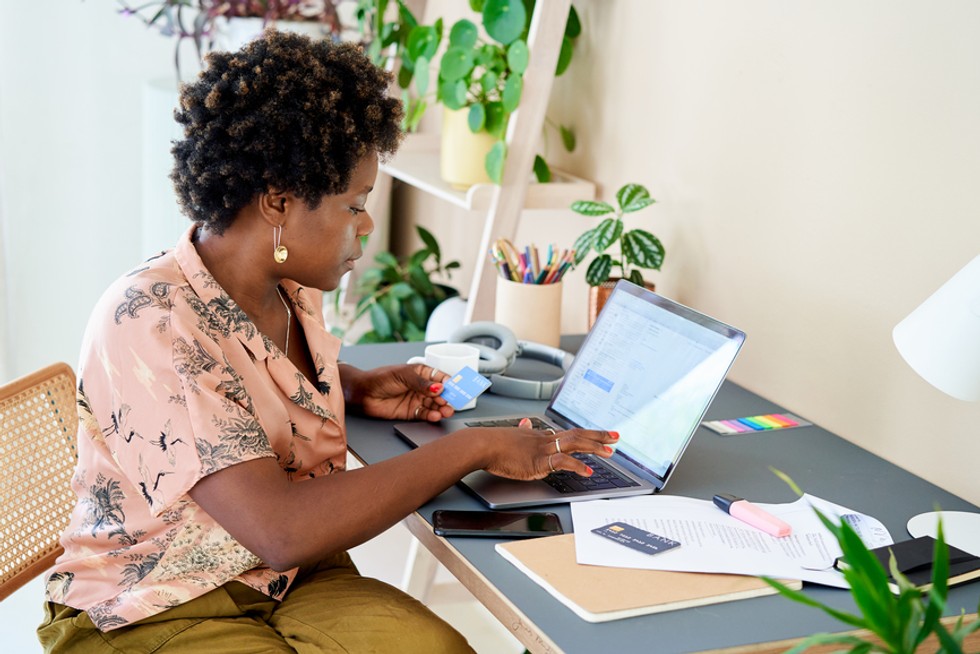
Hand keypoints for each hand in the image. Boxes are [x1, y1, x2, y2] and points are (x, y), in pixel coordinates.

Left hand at [345, 363, 454, 421]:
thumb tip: (439, 386)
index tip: (457, 388)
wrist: (362, 394)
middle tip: (452, 402)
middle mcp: (420, 387)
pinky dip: (431, 416)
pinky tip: (435, 416)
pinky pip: (424, 415)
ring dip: (441, 408)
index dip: (449, 383)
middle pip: (440, 393)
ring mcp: (416, 399)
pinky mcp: (410, 412)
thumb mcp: (403, 376)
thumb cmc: (379, 378)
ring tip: (446, 411)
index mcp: (420, 373)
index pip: (439, 377)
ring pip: (434, 405)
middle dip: (448, 397)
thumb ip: (422, 383)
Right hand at [467, 420, 619, 479]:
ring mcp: (543, 450)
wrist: (482, 445)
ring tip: (609, 451)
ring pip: (574, 444)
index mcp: (541, 436)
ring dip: (594, 447)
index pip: (570, 432)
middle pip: (577, 434)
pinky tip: (588, 471)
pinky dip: (578, 466)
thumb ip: (523, 431)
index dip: (588, 433)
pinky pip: (563, 462)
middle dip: (598, 436)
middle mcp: (546, 440)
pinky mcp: (538, 462)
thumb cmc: (494, 443)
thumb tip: (526, 423)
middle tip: (616, 436)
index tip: (601, 433)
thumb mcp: (513, 435)